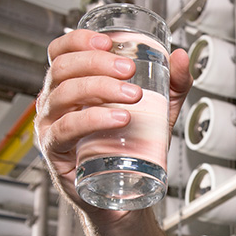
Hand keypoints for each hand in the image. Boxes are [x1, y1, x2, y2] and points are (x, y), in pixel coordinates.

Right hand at [34, 29, 192, 215]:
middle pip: (63, 68)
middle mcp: (56, 103)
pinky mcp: (57, 152)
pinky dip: (91, 119)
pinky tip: (118, 118)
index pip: (61, 52)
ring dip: (98, 88)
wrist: (128, 195)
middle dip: (97, 63)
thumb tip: (183, 57)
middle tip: (130, 70)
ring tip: (133, 96)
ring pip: (63, 95)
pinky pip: (65, 129)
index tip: (109, 42)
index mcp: (73, 86)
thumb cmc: (133, 150)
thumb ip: (173, 84)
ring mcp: (53, 126)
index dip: (79, 41)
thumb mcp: (157, 112)